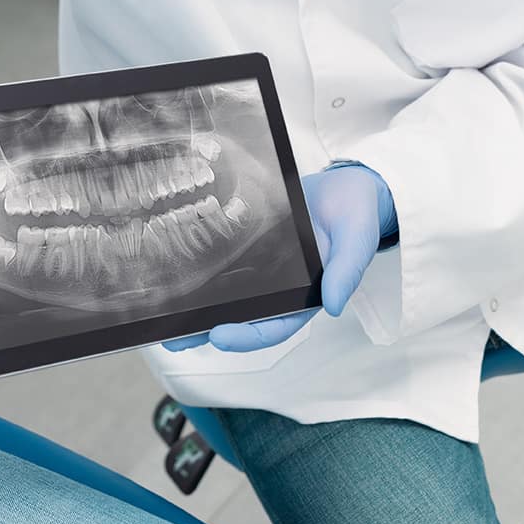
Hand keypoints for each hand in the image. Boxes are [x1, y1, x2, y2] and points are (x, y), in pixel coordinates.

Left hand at [163, 164, 396, 352]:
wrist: (352, 186)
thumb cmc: (358, 216)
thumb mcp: (357, 241)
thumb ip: (347, 272)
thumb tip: (334, 305)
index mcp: (309, 296)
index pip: (275, 327)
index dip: (247, 337)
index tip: (219, 336)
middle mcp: (284, 288)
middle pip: (244, 317)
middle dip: (208, 329)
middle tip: (174, 337)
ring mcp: (267, 267)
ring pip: (230, 294)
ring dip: (200, 305)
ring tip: (165, 313)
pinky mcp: (255, 243)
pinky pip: (229, 261)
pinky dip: (206, 269)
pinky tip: (179, 267)